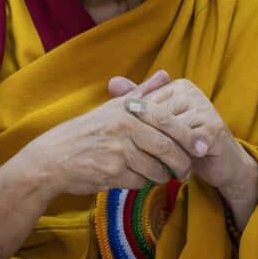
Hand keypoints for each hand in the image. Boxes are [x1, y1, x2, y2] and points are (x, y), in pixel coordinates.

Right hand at [19, 71, 191, 196]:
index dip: (189, 137)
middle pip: (166, 149)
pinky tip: (136, 178)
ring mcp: (117, 151)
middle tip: (188, 170)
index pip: (168, 123)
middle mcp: (123, 128)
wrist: (54, 158)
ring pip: (155, 169)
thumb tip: (166, 74)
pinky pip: (139, 182)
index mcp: (127, 110)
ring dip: (162, 176)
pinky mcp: (111, 173)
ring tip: (162, 175)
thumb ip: (142, 92)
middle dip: (182, 163)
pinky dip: (142, 183)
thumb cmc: (86, 132)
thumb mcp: (112, 108)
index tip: (203, 148)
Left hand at [115, 78, 257, 202]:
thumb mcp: (162, 124)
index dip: (137, 125)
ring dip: (162, 151)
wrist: (222, 162)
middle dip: (147, 139)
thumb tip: (112, 81)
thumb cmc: (186, 142)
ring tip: (156, 165)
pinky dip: (177, 158)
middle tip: (137, 155)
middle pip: (157, 116)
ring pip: (170, 131)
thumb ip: (139, 103)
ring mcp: (205, 108)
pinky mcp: (214, 128)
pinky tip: (175, 169)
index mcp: (178, 86)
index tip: (130, 142)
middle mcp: (192, 92)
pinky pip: (185, 144)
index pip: (147, 103)